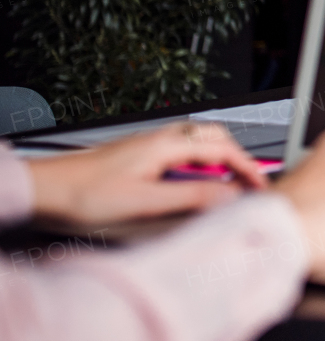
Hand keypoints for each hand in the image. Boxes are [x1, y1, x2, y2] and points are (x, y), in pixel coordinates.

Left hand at [28, 122, 264, 227]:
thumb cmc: (85, 194)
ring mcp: (151, 144)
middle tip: (251, 182)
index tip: (262, 187)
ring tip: (228, 182)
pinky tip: (194, 181)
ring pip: (199, 141)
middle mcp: (162, 138)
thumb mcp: (144, 202)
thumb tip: (229, 196)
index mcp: (168, 145)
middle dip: (239, 158)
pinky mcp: (141, 154)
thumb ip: (191, 198)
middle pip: (216, 138)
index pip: (224, 150)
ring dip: (220, 158)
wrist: (46, 188)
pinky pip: (184, 149)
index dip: (248, 169)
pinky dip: (202, 162)